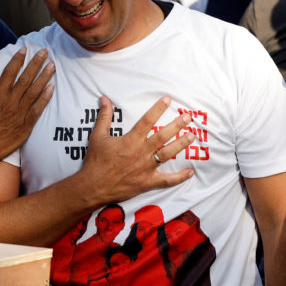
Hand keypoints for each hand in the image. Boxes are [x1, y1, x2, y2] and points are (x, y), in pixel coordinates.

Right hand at [0, 48, 54, 163]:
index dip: (18, 60)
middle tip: (45, 52)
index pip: (9, 73)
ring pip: (34, 92)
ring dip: (44, 77)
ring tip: (52, 66)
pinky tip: (51, 88)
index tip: (24, 50)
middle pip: (25, 79)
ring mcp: (18, 115)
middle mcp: (9, 103)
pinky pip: (37, 110)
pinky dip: (45, 98)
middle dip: (35, 63)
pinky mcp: (24, 127)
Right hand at [77, 96, 195, 204]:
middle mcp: (141, 152)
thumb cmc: (95, 161)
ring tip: (192, 136)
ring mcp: (146, 168)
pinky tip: (190, 172)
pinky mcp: (147, 182)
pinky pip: (167, 180)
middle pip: (163, 136)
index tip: (168, 100)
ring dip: (181, 145)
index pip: (147, 120)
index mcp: (130, 140)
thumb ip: (104, 117)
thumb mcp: (97, 136)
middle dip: (177, 125)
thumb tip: (104, 99)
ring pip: (167, 154)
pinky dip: (180, 177)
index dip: (158, 109)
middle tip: (188, 117)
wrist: (93, 186)